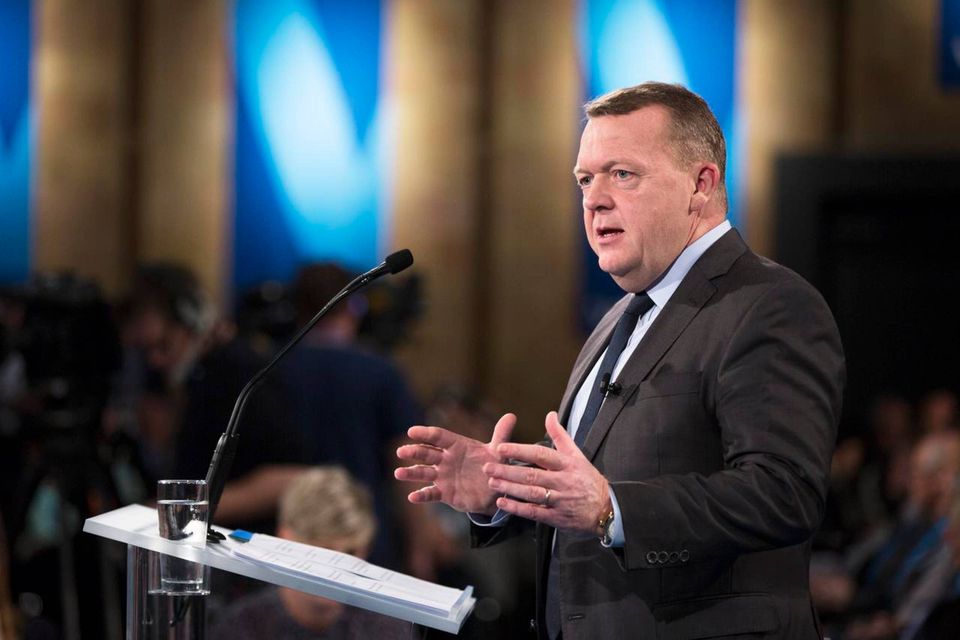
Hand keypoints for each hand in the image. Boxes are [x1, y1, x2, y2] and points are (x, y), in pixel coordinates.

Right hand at [395, 413, 517, 515]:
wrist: (493, 490)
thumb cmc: (492, 465)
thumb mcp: (498, 451)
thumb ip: (501, 435)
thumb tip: (511, 416)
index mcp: (456, 446)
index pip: (438, 437)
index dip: (425, 434)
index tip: (411, 431)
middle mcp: (446, 459)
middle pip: (427, 453)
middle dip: (414, 452)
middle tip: (402, 451)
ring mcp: (443, 476)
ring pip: (424, 473)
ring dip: (411, 473)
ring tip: (398, 473)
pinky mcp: (444, 493)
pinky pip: (431, 494)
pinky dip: (421, 496)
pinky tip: (412, 497)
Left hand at [484, 411, 610, 534]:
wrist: (607, 509)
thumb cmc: (588, 479)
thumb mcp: (577, 455)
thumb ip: (560, 435)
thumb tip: (549, 414)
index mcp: (567, 464)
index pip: (540, 454)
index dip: (520, 450)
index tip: (500, 448)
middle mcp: (563, 481)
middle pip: (531, 475)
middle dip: (508, 470)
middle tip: (488, 466)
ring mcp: (560, 500)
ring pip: (531, 493)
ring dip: (510, 488)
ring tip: (492, 482)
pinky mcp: (557, 517)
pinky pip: (535, 512)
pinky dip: (517, 508)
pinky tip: (503, 503)